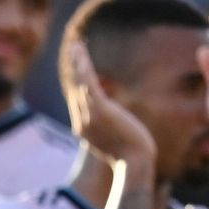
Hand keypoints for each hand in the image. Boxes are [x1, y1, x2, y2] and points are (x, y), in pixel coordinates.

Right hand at [65, 42, 154, 164]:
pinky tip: (80, 52)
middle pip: (74, 90)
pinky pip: (88, 83)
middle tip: (74, 49)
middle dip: (74, 69)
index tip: (79, 67)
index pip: (77, 102)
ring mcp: (88, 116)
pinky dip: (83, 66)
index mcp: (84, 129)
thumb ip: (111, 129)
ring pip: (79, 83)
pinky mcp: (99, 110)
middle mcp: (81, 121)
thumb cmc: (132, 156)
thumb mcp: (117, 140)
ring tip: (76, 45)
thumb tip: (118, 122)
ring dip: (77, 62)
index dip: (77, 83)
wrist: (134, 163)